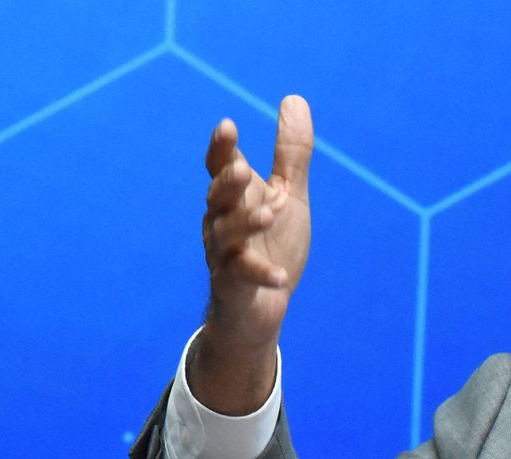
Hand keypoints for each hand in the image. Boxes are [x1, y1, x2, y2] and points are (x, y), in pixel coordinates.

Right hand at [191, 95, 312, 414]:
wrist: (260, 309)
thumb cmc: (272, 245)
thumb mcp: (288, 196)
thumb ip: (291, 153)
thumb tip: (293, 99)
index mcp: (234, 197)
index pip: (221, 166)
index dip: (221, 148)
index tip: (228, 126)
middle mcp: (221, 222)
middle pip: (217, 197)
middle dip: (226, 184)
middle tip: (241, 171)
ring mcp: (223, 255)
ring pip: (226, 236)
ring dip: (245, 224)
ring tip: (268, 214)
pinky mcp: (233, 287)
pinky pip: (242, 278)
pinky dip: (260, 274)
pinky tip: (280, 277)